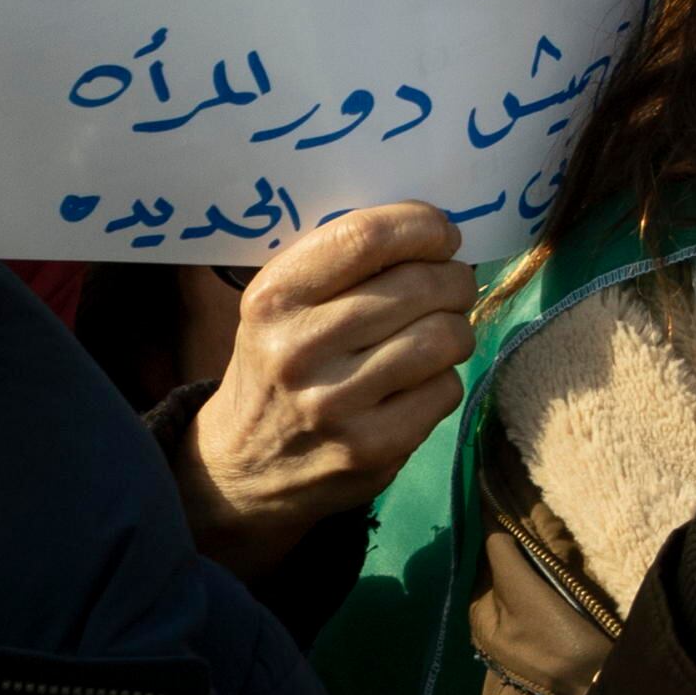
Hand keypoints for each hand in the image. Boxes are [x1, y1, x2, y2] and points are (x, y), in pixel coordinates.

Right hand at [173, 205, 476, 573]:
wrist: (239, 468)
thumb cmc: (276, 365)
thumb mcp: (282, 306)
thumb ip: (343, 264)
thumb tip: (436, 229)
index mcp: (274, 300)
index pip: (366, 237)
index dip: (424, 226)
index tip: (443, 235)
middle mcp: (297, 350)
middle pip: (421, 286)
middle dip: (453, 279)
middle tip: (450, 286)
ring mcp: (334, 405)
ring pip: (445, 337)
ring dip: (456, 328)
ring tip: (438, 331)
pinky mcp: (370, 449)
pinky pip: (446, 389)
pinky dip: (443, 380)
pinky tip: (417, 383)